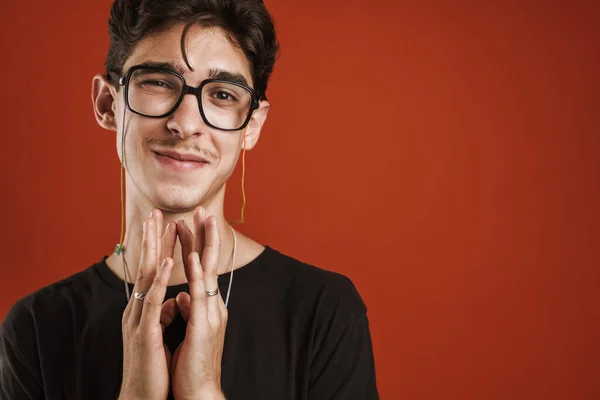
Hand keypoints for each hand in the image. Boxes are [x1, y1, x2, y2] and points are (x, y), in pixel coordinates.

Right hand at [119, 209, 178, 399]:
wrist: (143, 398)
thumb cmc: (153, 367)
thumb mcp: (160, 334)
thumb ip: (164, 313)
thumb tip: (173, 299)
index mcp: (146, 309)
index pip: (153, 270)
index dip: (160, 247)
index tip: (168, 223)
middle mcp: (139, 308)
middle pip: (146, 265)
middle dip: (152, 237)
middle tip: (156, 211)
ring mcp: (140, 319)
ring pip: (148, 276)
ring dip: (156, 248)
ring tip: (162, 224)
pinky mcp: (145, 332)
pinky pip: (154, 300)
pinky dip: (161, 279)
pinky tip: (168, 261)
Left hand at [172, 207, 227, 398]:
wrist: (199, 391)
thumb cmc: (192, 364)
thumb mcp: (190, 331)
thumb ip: (190, 309)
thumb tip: (185, 295)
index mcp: (207, 306)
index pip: (202, 268)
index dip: (197, 244)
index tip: (190, 223)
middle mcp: (213, 305)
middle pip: (209, 262)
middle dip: (206, 235)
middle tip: (203, 209)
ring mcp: (210, 314)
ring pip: (207, 272)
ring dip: (204, 243)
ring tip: (202, 220)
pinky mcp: (203, 325)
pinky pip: (199, 294)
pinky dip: (195, 273)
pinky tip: (191, 256)